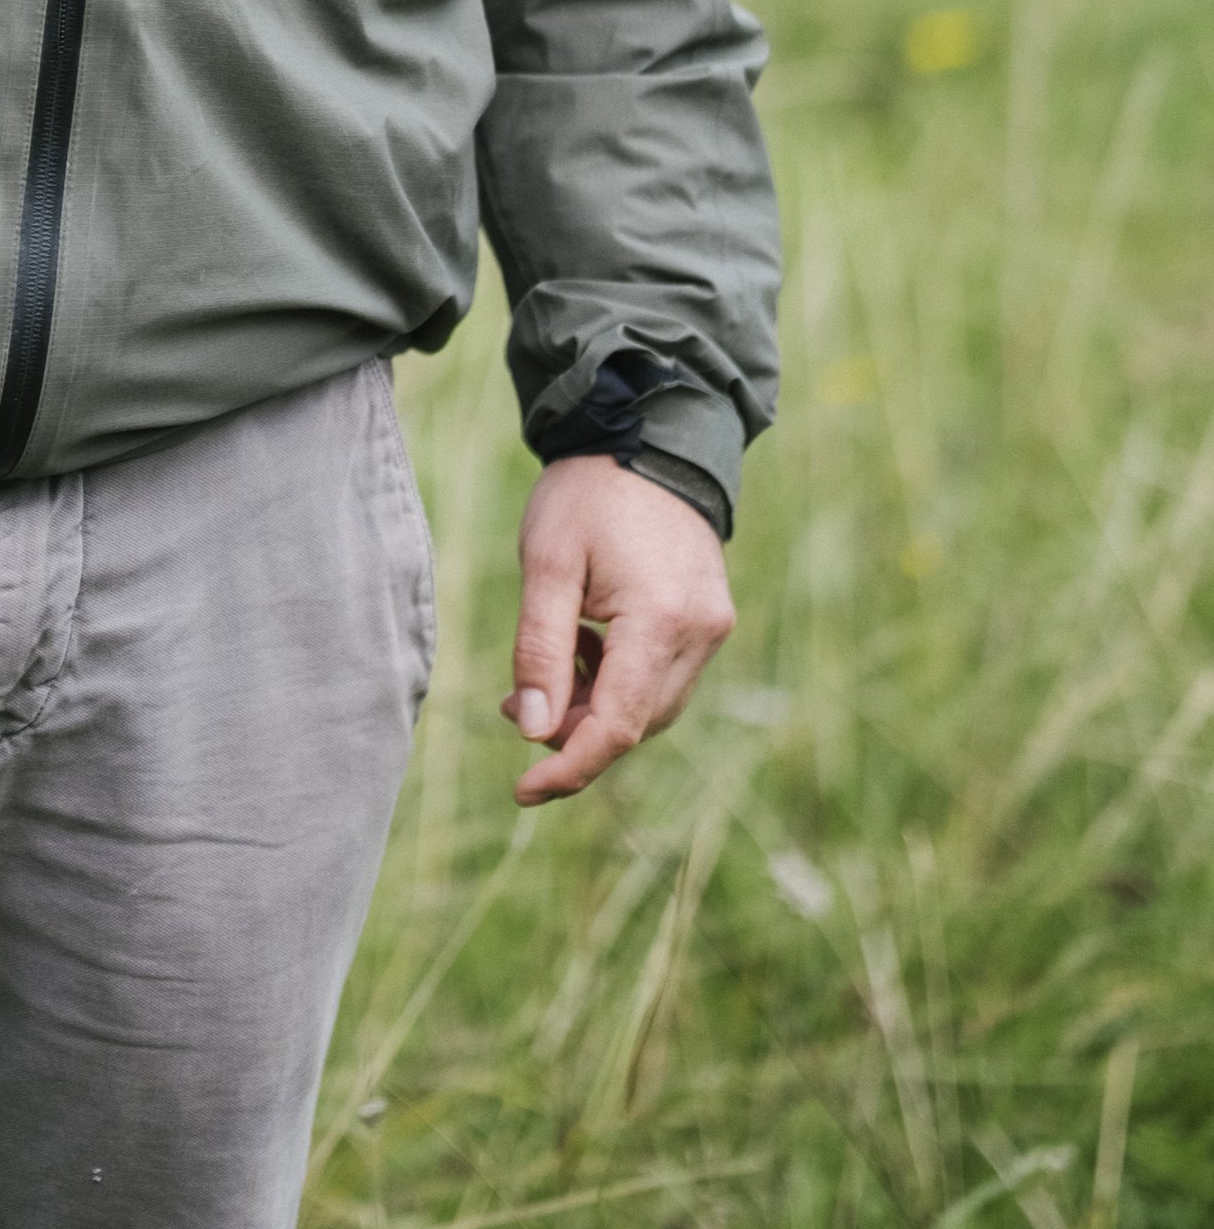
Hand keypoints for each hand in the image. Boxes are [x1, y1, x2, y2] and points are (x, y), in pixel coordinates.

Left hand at [501, 455, 733, 804]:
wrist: (646, 435)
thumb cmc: (587, 493)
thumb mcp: (546, 564)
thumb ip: (540, 651)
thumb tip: (532, 732)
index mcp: (661, 618)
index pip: (618, 725)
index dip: (569, 768)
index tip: (522, 793)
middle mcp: (700, 632)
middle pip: (636, 722)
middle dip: (574, 731)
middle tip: (516, 703)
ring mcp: (711, 626)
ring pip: (651, 706)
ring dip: (597, 708)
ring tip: (546, 671)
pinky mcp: (709, 618)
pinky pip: (663, 677)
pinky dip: (620, 682)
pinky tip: (582, 649)